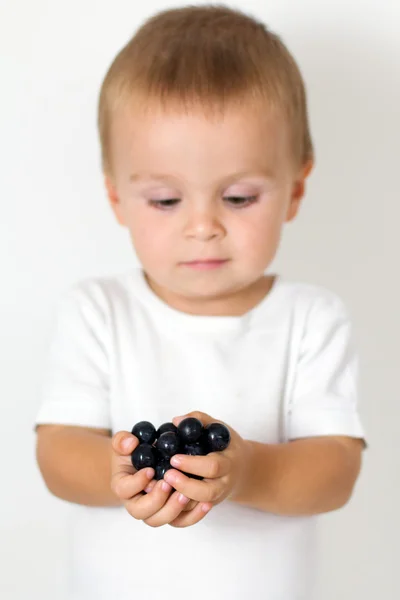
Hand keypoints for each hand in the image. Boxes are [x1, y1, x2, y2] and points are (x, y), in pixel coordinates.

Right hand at [110, 431, 210, 526]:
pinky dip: (193, 516)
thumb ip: (122, 440)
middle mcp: (136, 502)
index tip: (150, 470)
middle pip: (141, 513)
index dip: (136, 483)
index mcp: (123, 485)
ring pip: (160, 520)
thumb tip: (130, 444)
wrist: (146, 461)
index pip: (124, 490)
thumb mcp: (125, 442)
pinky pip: (180, 521)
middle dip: (156, 500)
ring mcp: (154, 510)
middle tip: (168, 484)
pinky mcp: (171, 512)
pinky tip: (205, 503)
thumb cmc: (135, 452)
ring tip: (185, 494)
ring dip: (173, 509)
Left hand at [164, 411, 250, 525]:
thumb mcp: (217, 427)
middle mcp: (224, 483)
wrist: (242, 467)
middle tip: (167, 475)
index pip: (212, 467)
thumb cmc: (225, 443)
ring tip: (162, 485)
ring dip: (180, 499)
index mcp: (228, 463)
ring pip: (200, 506)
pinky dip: (178, 510)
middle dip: (186, 485)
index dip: (193, 464)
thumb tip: (176, 421)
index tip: (174, 458)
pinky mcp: (207, 506)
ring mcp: (217, 497)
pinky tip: (163, 498)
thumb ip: (199, 420)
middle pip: (208, 492)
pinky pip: (192, 514)